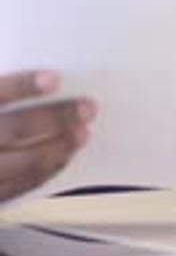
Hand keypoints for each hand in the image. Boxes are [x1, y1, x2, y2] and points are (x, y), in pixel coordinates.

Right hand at [0, 70, 95, 200]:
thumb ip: (3, 88)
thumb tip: (36, 68)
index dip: (22, 86)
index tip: (54, 78)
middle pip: (11, 130)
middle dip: (53, 119)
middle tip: (86, 107)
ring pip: (20, 164)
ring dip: (57, 148)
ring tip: (83, 132)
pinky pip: (20, 187)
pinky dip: (46, 171)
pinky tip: (65, 155)